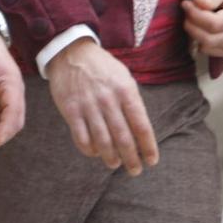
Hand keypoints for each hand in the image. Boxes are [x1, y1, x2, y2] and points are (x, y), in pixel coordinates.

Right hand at [46, 38, 156, 174]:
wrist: (70, 52)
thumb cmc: (102, 67)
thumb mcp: (124, 77)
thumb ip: (132, 102)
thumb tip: (140, 130)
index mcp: (125, 91)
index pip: (141, 126)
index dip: (148, 147)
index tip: (152, 160)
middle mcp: (108, 100)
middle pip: (124, 138)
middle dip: (132, 158)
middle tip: (135, 170)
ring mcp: (88, 105)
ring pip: (103, 141)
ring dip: (111, 158)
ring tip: (115, 164)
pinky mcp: (70, 110)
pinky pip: (81, 137)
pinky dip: (89, 150)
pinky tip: (95, 153)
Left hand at [183, 0, 222, 58]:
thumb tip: (198, 3)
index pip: (214, 24)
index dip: (195, 15)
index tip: (186, 3)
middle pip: (208, 38)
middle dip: (191, 24)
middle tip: (187, 9)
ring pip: (206, 46)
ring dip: (194, 32)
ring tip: (194, 16)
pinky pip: (207, 50)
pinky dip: (199, 39)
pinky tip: (201, 26)